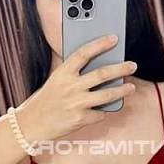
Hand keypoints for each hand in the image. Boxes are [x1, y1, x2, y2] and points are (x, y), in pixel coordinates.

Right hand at [16, 34, 136, 143]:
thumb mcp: (56, 81)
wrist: (31, 124)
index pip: (84, 53)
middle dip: (121, 68)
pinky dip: (103, 111)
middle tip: (132, 65)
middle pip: (102, 74)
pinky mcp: (80, 119)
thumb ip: (74, 74)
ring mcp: (76, 103)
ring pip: (107, 95)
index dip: (100, 44)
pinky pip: (100, 113)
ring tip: (131, 88)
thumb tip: (101, 67)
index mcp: (62, 73)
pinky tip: (104, 110)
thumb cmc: (46, 100)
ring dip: (122, 90)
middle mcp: (70, 86)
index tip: (114, 38)